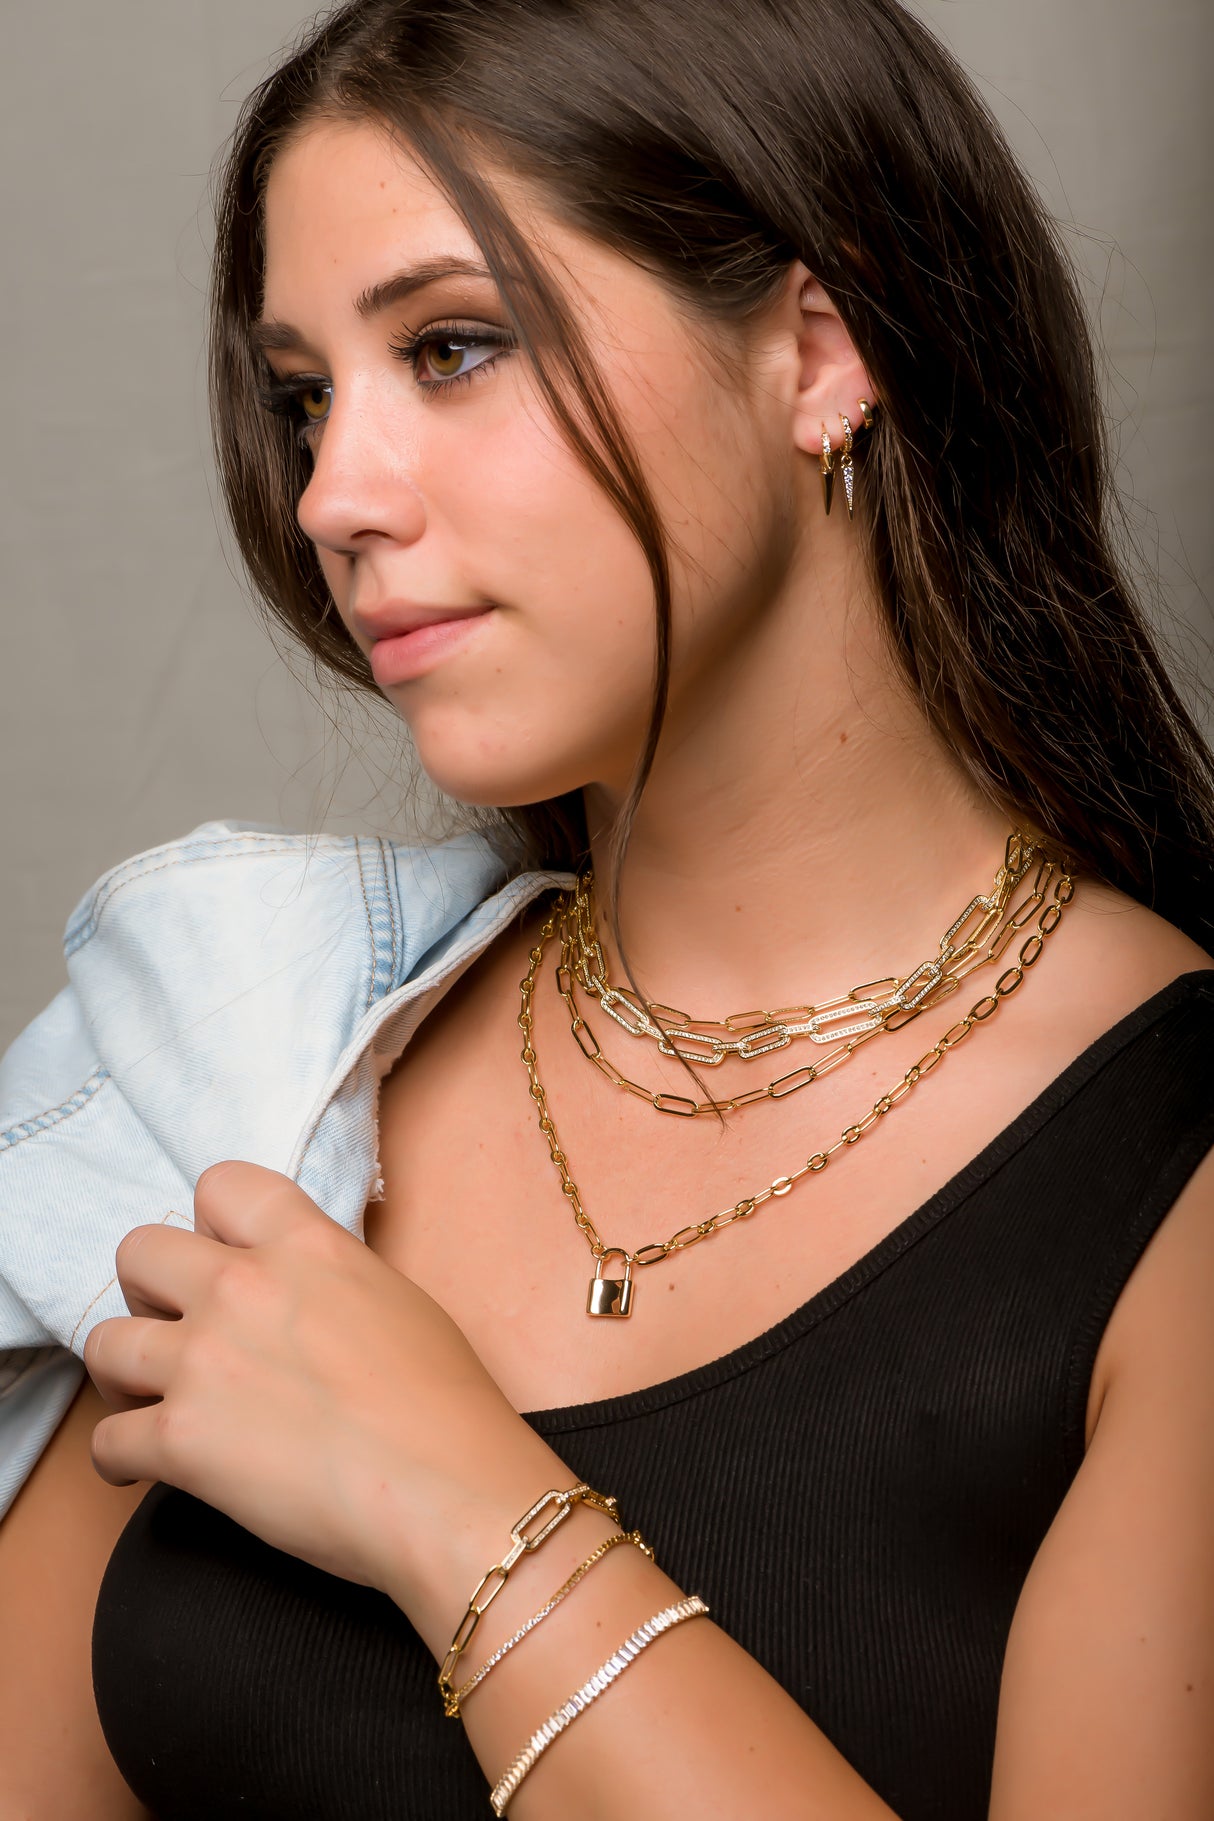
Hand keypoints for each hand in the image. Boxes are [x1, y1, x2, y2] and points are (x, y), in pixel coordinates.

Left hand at [83, 1161, 554, 1621]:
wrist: (445, 1490)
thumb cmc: (446, 1407)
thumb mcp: (396, 1300)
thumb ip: (330, 1279)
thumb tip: (303, 1299)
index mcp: (306, 1245)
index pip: (221, 1184)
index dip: (211, 1225)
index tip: (222, 1261)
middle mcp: (242, 1288)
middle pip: (139, 1251)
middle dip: (148, 1292)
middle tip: (178, 1332)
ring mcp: (204, 1361)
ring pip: (105, 1342)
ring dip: (123, 1375)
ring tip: (150, 1401)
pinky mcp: (180, 1440)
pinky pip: (105, 1441)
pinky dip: (119, 1459)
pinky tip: (146, 1468)